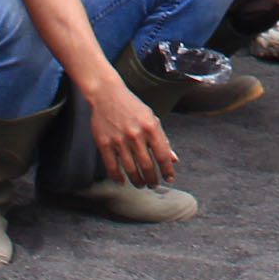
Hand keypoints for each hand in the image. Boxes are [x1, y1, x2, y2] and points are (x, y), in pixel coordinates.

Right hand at [85, 74, 179, 188]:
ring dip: (137, 180)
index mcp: (151, 127)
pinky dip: (118, 177)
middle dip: (152, 179)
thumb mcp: (151, 118)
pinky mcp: (104, 143)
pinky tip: (122, 181)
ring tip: (141, 184)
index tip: (169, 178)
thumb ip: (162, 139)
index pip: (163, 155)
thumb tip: (174, 159)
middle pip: (147, 165)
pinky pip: (112, 166)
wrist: (107, 95)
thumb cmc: (132, 107)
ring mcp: (119, 140)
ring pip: (131, 169)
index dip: (167, 170)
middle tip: (154, 184)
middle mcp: (136, 134)